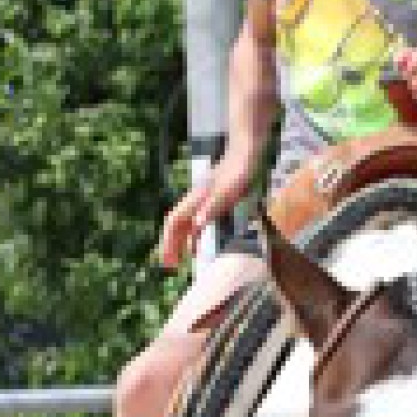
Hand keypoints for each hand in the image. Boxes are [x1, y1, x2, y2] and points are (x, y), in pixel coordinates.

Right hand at [158, 154, 253, 269]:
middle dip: (171, 244)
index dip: (169, 242)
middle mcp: (198, 199)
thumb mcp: (230, 190)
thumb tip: (197, 224)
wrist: (248, 150)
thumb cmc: (241, 169)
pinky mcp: (216, 198)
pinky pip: (200, 219)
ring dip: (183, 240)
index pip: (175, 223)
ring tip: (184, 258)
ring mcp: (206, 198)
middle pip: (177, 224)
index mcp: (198, 199)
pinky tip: (204, 240)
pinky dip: (197, 233)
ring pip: (187, 222)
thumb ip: (214, 206)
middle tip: (171, 266)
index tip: (168, 262)